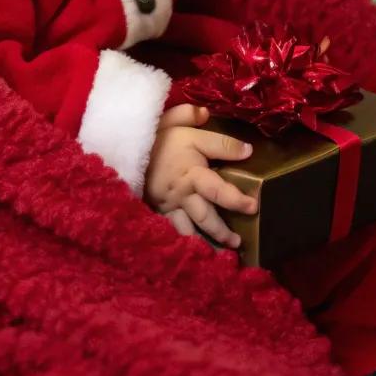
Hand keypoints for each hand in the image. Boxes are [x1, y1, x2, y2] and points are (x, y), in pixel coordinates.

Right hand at [144, 103, 256, 248]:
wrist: (121, 148)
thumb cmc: (155, 136)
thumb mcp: (176, 122)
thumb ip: (197, 121)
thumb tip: (219, 124)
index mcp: (192, 172)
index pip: (218, 189)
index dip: (237, 199)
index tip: (254, 205)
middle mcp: (183, 193)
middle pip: (205, 217)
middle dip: (222, 232)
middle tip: (238, 242)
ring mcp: (169, 205)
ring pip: (189, 230)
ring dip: (205, 243)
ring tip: (221, 254)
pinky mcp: (158, 211)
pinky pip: (172, 230)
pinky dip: (184, 242)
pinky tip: (193, 252)